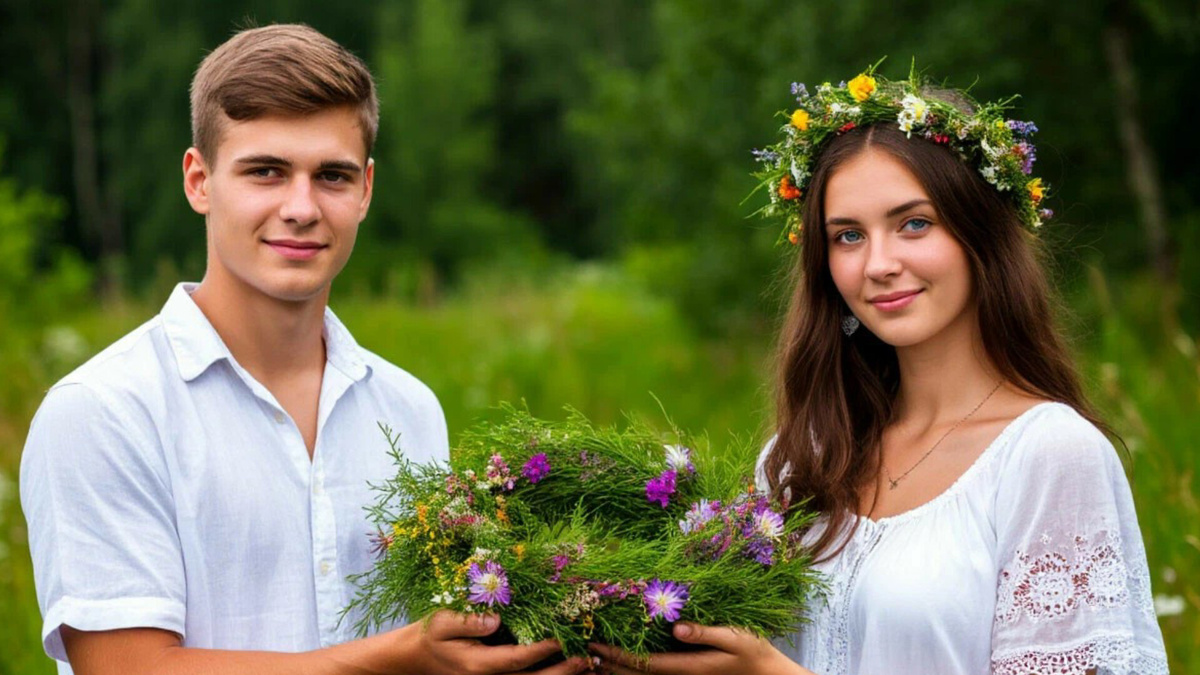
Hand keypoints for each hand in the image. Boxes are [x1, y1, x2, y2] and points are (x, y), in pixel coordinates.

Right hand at [401, 610, 593, 674]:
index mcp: (479, 665)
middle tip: (586, 659)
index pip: (517, 659)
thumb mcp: (442, 622)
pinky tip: (572, 670)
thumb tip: (496, 619)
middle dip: (561, 671)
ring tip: (588, 667)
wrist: (420, 658)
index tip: (562, 636)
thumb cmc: (433, 635)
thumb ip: (467, 622)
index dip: (542, 649)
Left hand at [588, 622, 810, 674]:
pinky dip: (633, 668)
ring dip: (616, 668)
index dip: (616, 653)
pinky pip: (654, 673)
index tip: (593, 642)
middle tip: (581, 646)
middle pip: (635, 673)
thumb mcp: (734, 637)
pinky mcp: (686, 674)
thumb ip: (706, 633)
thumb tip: (676, 629)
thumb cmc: (753, 652)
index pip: (642, 662)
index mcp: (686, 666)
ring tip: (591, 655)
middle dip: (607, 662)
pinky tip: (621, 661)